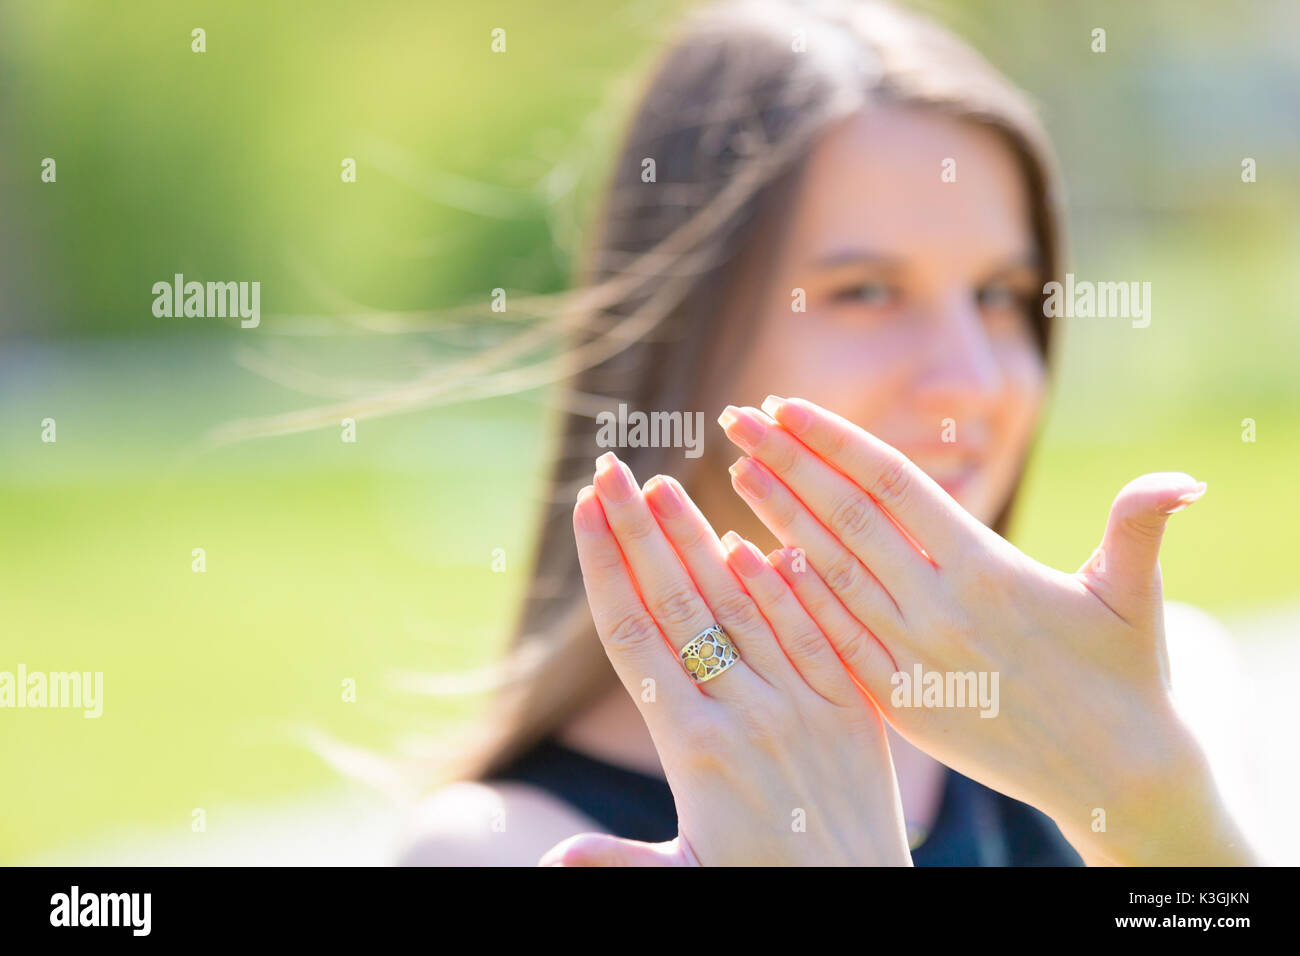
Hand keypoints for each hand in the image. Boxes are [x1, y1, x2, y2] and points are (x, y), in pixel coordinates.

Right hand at [542, 451, 911, 865]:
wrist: (859, 912)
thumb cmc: (757, 892)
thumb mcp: (681, 878)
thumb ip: (618, 861)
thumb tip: (547, 863)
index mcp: (692, 751)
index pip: (634, 635)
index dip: (606, 566)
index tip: (585, 509)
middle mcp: (743, 716)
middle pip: (680, 604)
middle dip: (640, 532)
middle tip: (613, 470)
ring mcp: (800, 705)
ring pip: (742, 605)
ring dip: (700, 540)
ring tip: (668, 485)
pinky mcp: (850, 707)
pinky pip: (813, 632)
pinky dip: (782, 584)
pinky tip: (754, 539)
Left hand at [718, 396, 1255, 864]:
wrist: (1114, 775)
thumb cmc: (1126, 673)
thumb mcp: (1134, 596)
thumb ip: (1138, 528)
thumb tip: (1184, 478)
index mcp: (987, 567)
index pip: (891, 483)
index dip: (833, 440)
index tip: (785, 408)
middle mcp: (939, 607)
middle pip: (844, 518)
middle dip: (787, 463)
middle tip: (737, 420)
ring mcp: (912, 656)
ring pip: (827, 572)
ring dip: (776, 518)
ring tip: (737, 471)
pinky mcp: (897, 701)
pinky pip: (829, 636)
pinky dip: (790, 596)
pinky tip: (750, 560)